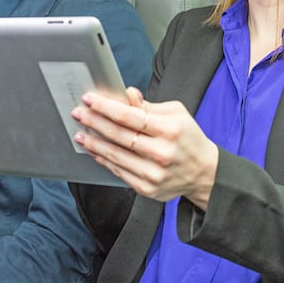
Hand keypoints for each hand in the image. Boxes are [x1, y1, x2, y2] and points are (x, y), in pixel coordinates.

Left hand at [72, 87, 217, 209]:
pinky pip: (118, 172)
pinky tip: (95, 151)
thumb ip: (150, 106)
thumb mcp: (177, 114)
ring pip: (115, 155)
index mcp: (170, 129)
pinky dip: (104, 160)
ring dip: (93, 143)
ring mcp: (153, 173)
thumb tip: (127, 94)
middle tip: (78, 114)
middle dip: (94, 122)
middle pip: (119, 135)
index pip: (130, 116)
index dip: (106, 107)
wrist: (205, 173)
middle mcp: (161, 152)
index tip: (89, 99)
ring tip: (80, 133)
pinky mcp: (146, 188)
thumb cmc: (189, 138)